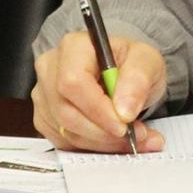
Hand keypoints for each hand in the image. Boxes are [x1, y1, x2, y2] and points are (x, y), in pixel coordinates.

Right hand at [32, 31, 167, 152]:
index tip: (124, 123)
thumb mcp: (148, 61)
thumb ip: (138, 80)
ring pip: (65, 130)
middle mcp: (50, 68)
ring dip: (102, 141)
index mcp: (73, 46)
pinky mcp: (45, 116)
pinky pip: (64, 140)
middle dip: (103, 131)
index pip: (72, 82)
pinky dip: (93, 146)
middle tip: (136, 135)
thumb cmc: (132, 61)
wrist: (125, 71)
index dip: (97, 109)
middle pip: (65, 111)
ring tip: (134, 138)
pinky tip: (114, 140)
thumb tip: (124, 111)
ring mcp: (43, 94)